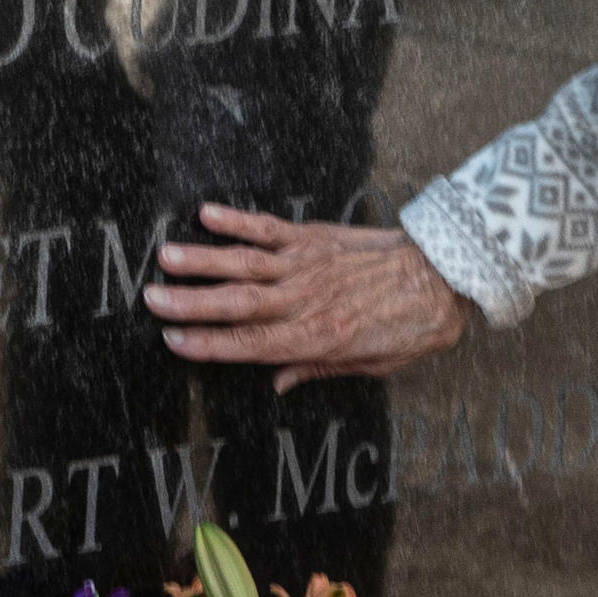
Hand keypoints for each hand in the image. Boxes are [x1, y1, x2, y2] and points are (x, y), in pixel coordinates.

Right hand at [143, 204, 470, 387]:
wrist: (447, 275)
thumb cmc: (411, 326)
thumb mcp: (371, 364)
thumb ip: (318, 370)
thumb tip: (276, 383)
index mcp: (318, 338)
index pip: (251, 345)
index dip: (209, 344)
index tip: (173, 341)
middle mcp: (306, 300)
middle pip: (238, 303)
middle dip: (191, 303)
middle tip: (150, 300)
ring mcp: (309, 265)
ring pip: (246, 263)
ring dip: (203, 260)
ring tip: (165, 258)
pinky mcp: (316, 237)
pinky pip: (270, 228)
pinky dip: (237, 220)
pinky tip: (207, 214)